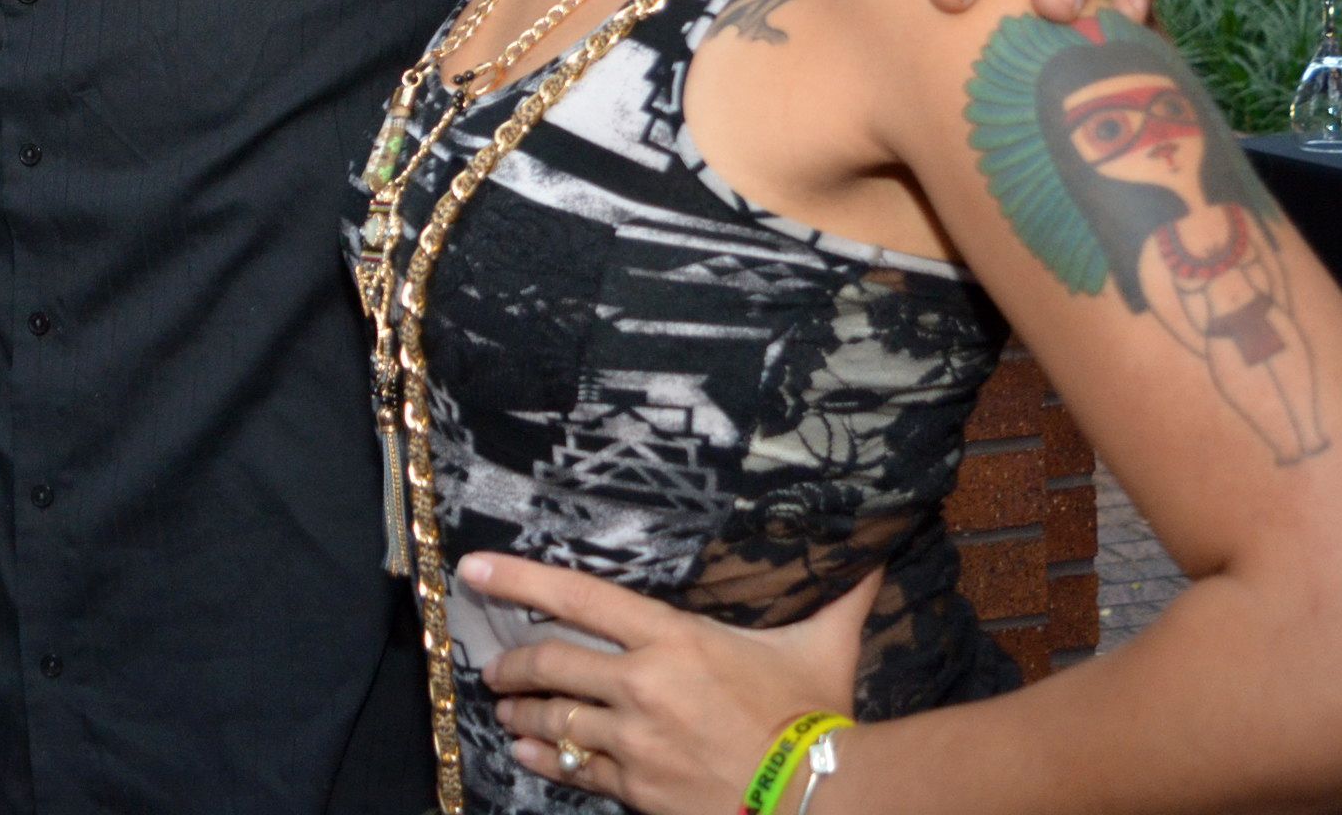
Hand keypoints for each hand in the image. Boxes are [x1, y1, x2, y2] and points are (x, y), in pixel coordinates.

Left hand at [468, 550, 876, 814]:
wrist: (824, 800)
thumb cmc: (819, 719)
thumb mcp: (823, 647)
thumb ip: (836, 595)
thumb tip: (868, 552)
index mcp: (674, 639)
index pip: (578, 597)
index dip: (518, 580)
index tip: (473, 570)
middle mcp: (642, 685)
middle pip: (550, 664)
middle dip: (512, 663)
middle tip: (494, 665)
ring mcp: (635, 741)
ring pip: (554, 721)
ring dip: (521, 714)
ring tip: (505, 711)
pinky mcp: (638, 790)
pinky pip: (575, 770)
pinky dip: (545, 760)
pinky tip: (527, 755)